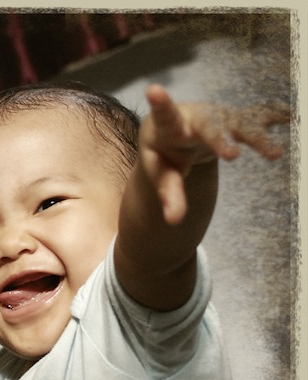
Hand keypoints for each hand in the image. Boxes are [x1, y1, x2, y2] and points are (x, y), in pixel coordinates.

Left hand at [139, 84, 290, 224]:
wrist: (176, 130)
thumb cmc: (163, 153)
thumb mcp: (161, 174)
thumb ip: (169, 194)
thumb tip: (174, 220)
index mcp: (168, 127)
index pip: (165, 116)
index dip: (161, 104)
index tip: (154, 91)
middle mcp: (195, 116)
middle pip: (208, 124)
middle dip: (219, 138)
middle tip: (231, 156)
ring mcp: (218, 116)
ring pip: (238, 123)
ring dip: (257, 137)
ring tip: (274, 155)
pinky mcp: (235, 119)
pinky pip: (257, 116)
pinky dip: (275, 115)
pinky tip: (292, 116)